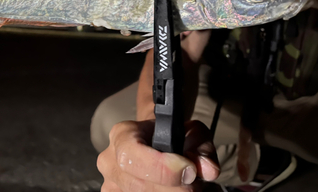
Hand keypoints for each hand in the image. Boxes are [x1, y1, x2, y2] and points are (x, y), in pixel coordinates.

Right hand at [97, 119, 219, 191]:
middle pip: (139, 185)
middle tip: (194, 182)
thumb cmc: (172, 136)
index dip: (161, 167)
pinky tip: (172, 190)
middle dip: (174, 188)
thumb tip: (208, 169)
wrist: (157, 143)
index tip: (189, 170)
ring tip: (183, 185)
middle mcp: (109, 160)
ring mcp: (110, 184)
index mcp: (121, 135)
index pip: (131, 154)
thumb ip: (201, 147)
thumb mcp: (191, 133)